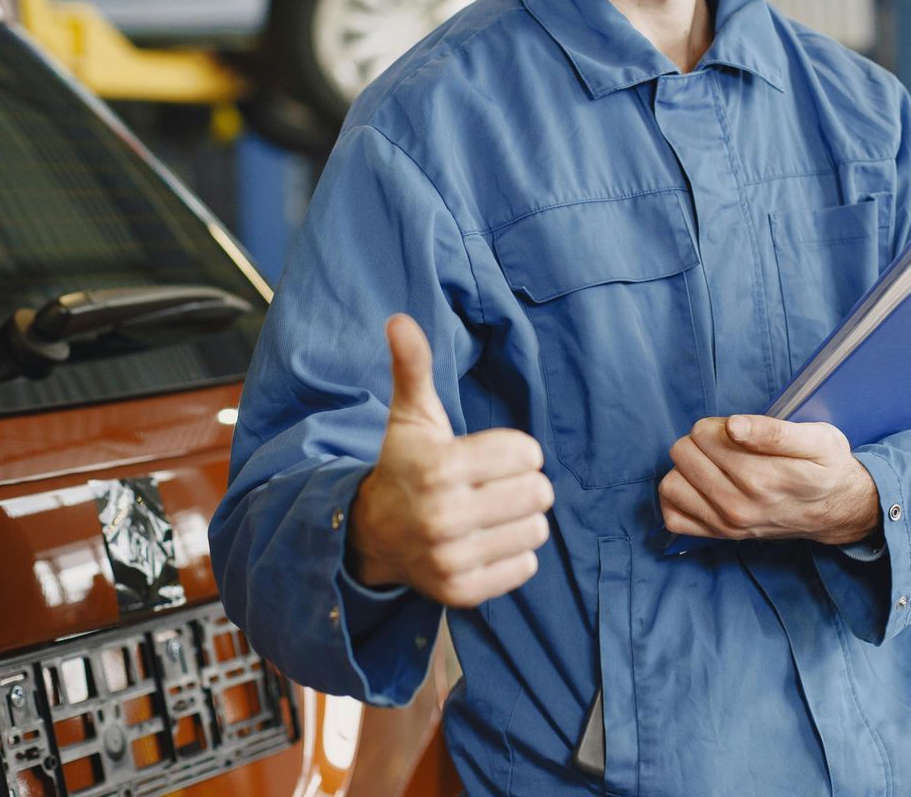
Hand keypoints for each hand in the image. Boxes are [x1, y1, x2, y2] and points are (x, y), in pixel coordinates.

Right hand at [347, 314, 553, 606]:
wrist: (372, 535)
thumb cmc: (405, 465)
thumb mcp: (411, 415)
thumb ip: (413, 366)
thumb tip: (399, 319)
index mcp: (439, 468)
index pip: (527, 453)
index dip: (515, 451)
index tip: (489, 456)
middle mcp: (444, 517)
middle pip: (539, 493)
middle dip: (524, 484)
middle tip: (495, 486)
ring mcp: (452, 559)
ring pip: (537, 530)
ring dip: (522, 520)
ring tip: (492, 513)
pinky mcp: (462, 592)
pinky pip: (525, 566)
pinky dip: (514, 553)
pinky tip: (487, 541)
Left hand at [659, 415, 879, 544]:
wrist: (838, 510)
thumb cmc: (826, 468)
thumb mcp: (818, 439)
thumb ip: (774, 431)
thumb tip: (732, 426)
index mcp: (762, 477)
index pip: (704, 434)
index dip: (718, 424)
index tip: (739, 431)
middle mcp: (739, 505)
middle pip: (684, 453)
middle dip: (701, 441)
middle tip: (728, 447)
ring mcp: (726, 524)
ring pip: (672, 483)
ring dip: (687, 468)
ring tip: (713, 465)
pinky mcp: (719, 535)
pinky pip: (673, 517)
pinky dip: (680, 498)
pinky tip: (699, 486)